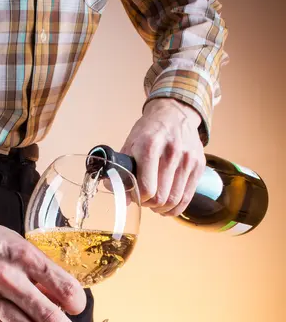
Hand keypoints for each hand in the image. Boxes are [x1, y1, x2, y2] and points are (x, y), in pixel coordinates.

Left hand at [122, 98, 204, 215]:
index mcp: (150, 146)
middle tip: (145, 200)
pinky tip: (168, 206)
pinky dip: (176, 207)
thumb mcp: (130, 145)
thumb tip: (123, 199)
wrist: (174, 113)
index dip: (138, 198)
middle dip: (149, 204)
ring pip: (174, 200)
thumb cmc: (149, 131)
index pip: (146, 188)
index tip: (135, 196)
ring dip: (162, 208)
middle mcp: (172, 152)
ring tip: (156, 204)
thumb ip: (123, 172)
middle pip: (161, 197)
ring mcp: (188, 159)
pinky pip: (187, 197)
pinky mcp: (199, 165)